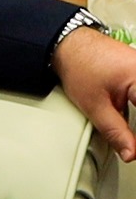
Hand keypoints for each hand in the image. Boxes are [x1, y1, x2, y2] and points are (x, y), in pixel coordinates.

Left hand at [53, 27, 135, 161]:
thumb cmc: (80, 66)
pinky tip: (131, 122)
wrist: (69, 44)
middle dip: (135, 127)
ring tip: (129, 137)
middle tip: (131, 144)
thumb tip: (131, 153)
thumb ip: (115, 132)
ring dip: (135, 119)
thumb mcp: (95, 106)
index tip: (135, 149)